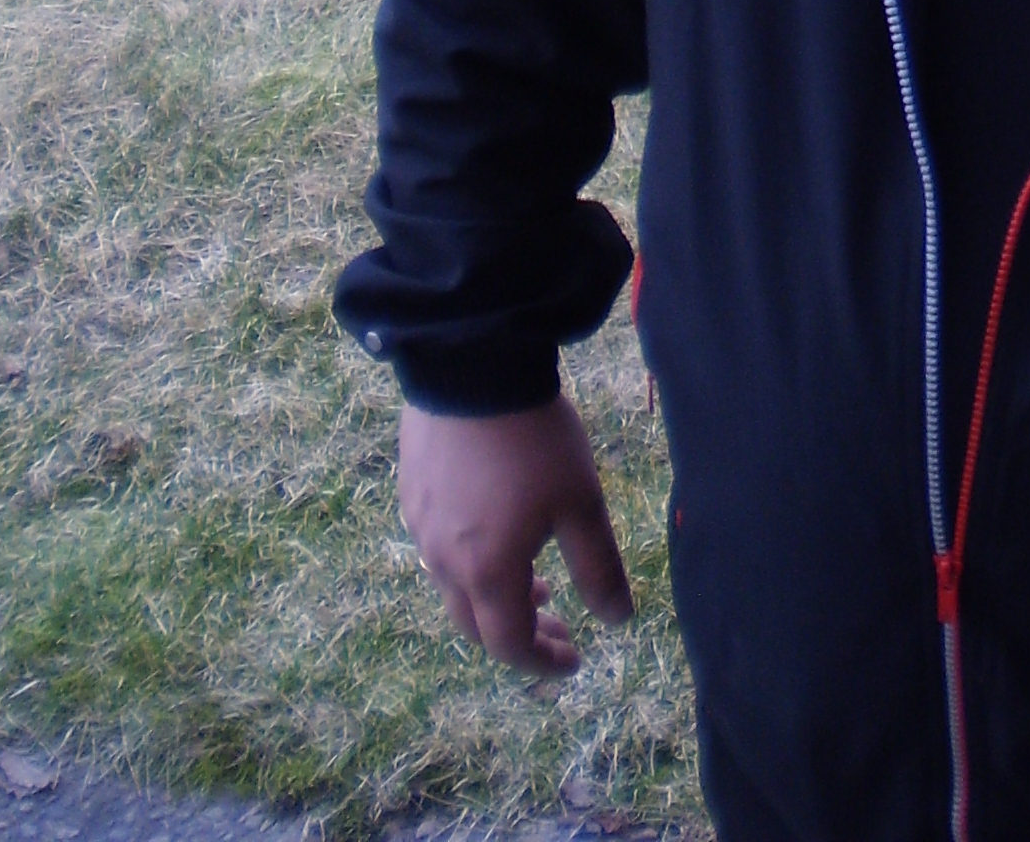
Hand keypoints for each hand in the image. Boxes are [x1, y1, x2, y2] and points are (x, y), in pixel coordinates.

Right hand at [397, 393, 634, 676]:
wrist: (473, 367)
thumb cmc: (534, 440)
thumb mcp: (580, 502)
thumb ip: (597, 567)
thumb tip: (618, 619)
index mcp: (485, 572)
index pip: (509, 645)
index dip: (543, 662)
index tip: (575, 659)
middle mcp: (442, 560)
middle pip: (475, 625)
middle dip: (518, 634)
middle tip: (557, 621)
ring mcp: (419, 526)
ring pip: (453, 586)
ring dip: (494, 596)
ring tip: (534, 576)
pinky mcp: (410, 491)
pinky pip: (436, 547)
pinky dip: (470, 561)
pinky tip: (496, 529)